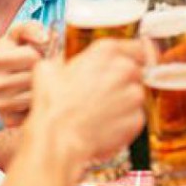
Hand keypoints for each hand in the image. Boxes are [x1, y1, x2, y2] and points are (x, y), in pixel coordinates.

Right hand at [0, 21, 49, 127]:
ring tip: (37, 81)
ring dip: (44, 88)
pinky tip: (33, 95)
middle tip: (40, 68)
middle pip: (37, 78)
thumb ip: (31, 28)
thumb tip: (46, 38)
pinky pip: (37, 111)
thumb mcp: (16, 34)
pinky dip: (40, 103)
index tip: (35, 53)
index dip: (40, 53)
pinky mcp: (8, 121)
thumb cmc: (10, 52)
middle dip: (45, 71)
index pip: (33, 57)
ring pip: (39, 96)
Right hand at [28, 38, 145, 167]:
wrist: (59, 138)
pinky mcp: (137, 120)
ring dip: (123, 102)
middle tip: (103, 93)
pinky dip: (123, 122)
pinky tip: (104, 125)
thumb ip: (63, 62)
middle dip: (123, 81)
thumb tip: (60, 65)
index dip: (132, 57)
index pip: (137, 47)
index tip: (127, 63)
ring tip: (100, 111)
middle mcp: (125, 69)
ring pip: (135, 96)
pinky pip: (134, 118)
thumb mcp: (48, 69)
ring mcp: (134, 96)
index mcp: (106, 51)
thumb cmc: (53, 104)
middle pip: (136, 72)